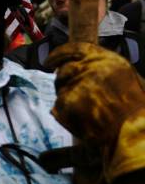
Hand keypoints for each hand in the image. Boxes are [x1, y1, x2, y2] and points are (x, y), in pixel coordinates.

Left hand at [49, 42, 144, 182]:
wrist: (135, 135)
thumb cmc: (135, 112)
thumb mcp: (127, 80)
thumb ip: (104, 70)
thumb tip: (81, 66)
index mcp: (109, 60)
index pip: (76, 48)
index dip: (59, 54)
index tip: (49, 61)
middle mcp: (92, 67)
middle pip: (64, 70)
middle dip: (63, 82)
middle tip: (71, 95)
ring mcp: (78, 83)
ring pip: (60, 89)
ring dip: (67, 99)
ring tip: (87, 113)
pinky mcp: (68, 100)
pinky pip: (59, 107)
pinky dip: (66, 116)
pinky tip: (83, 123)